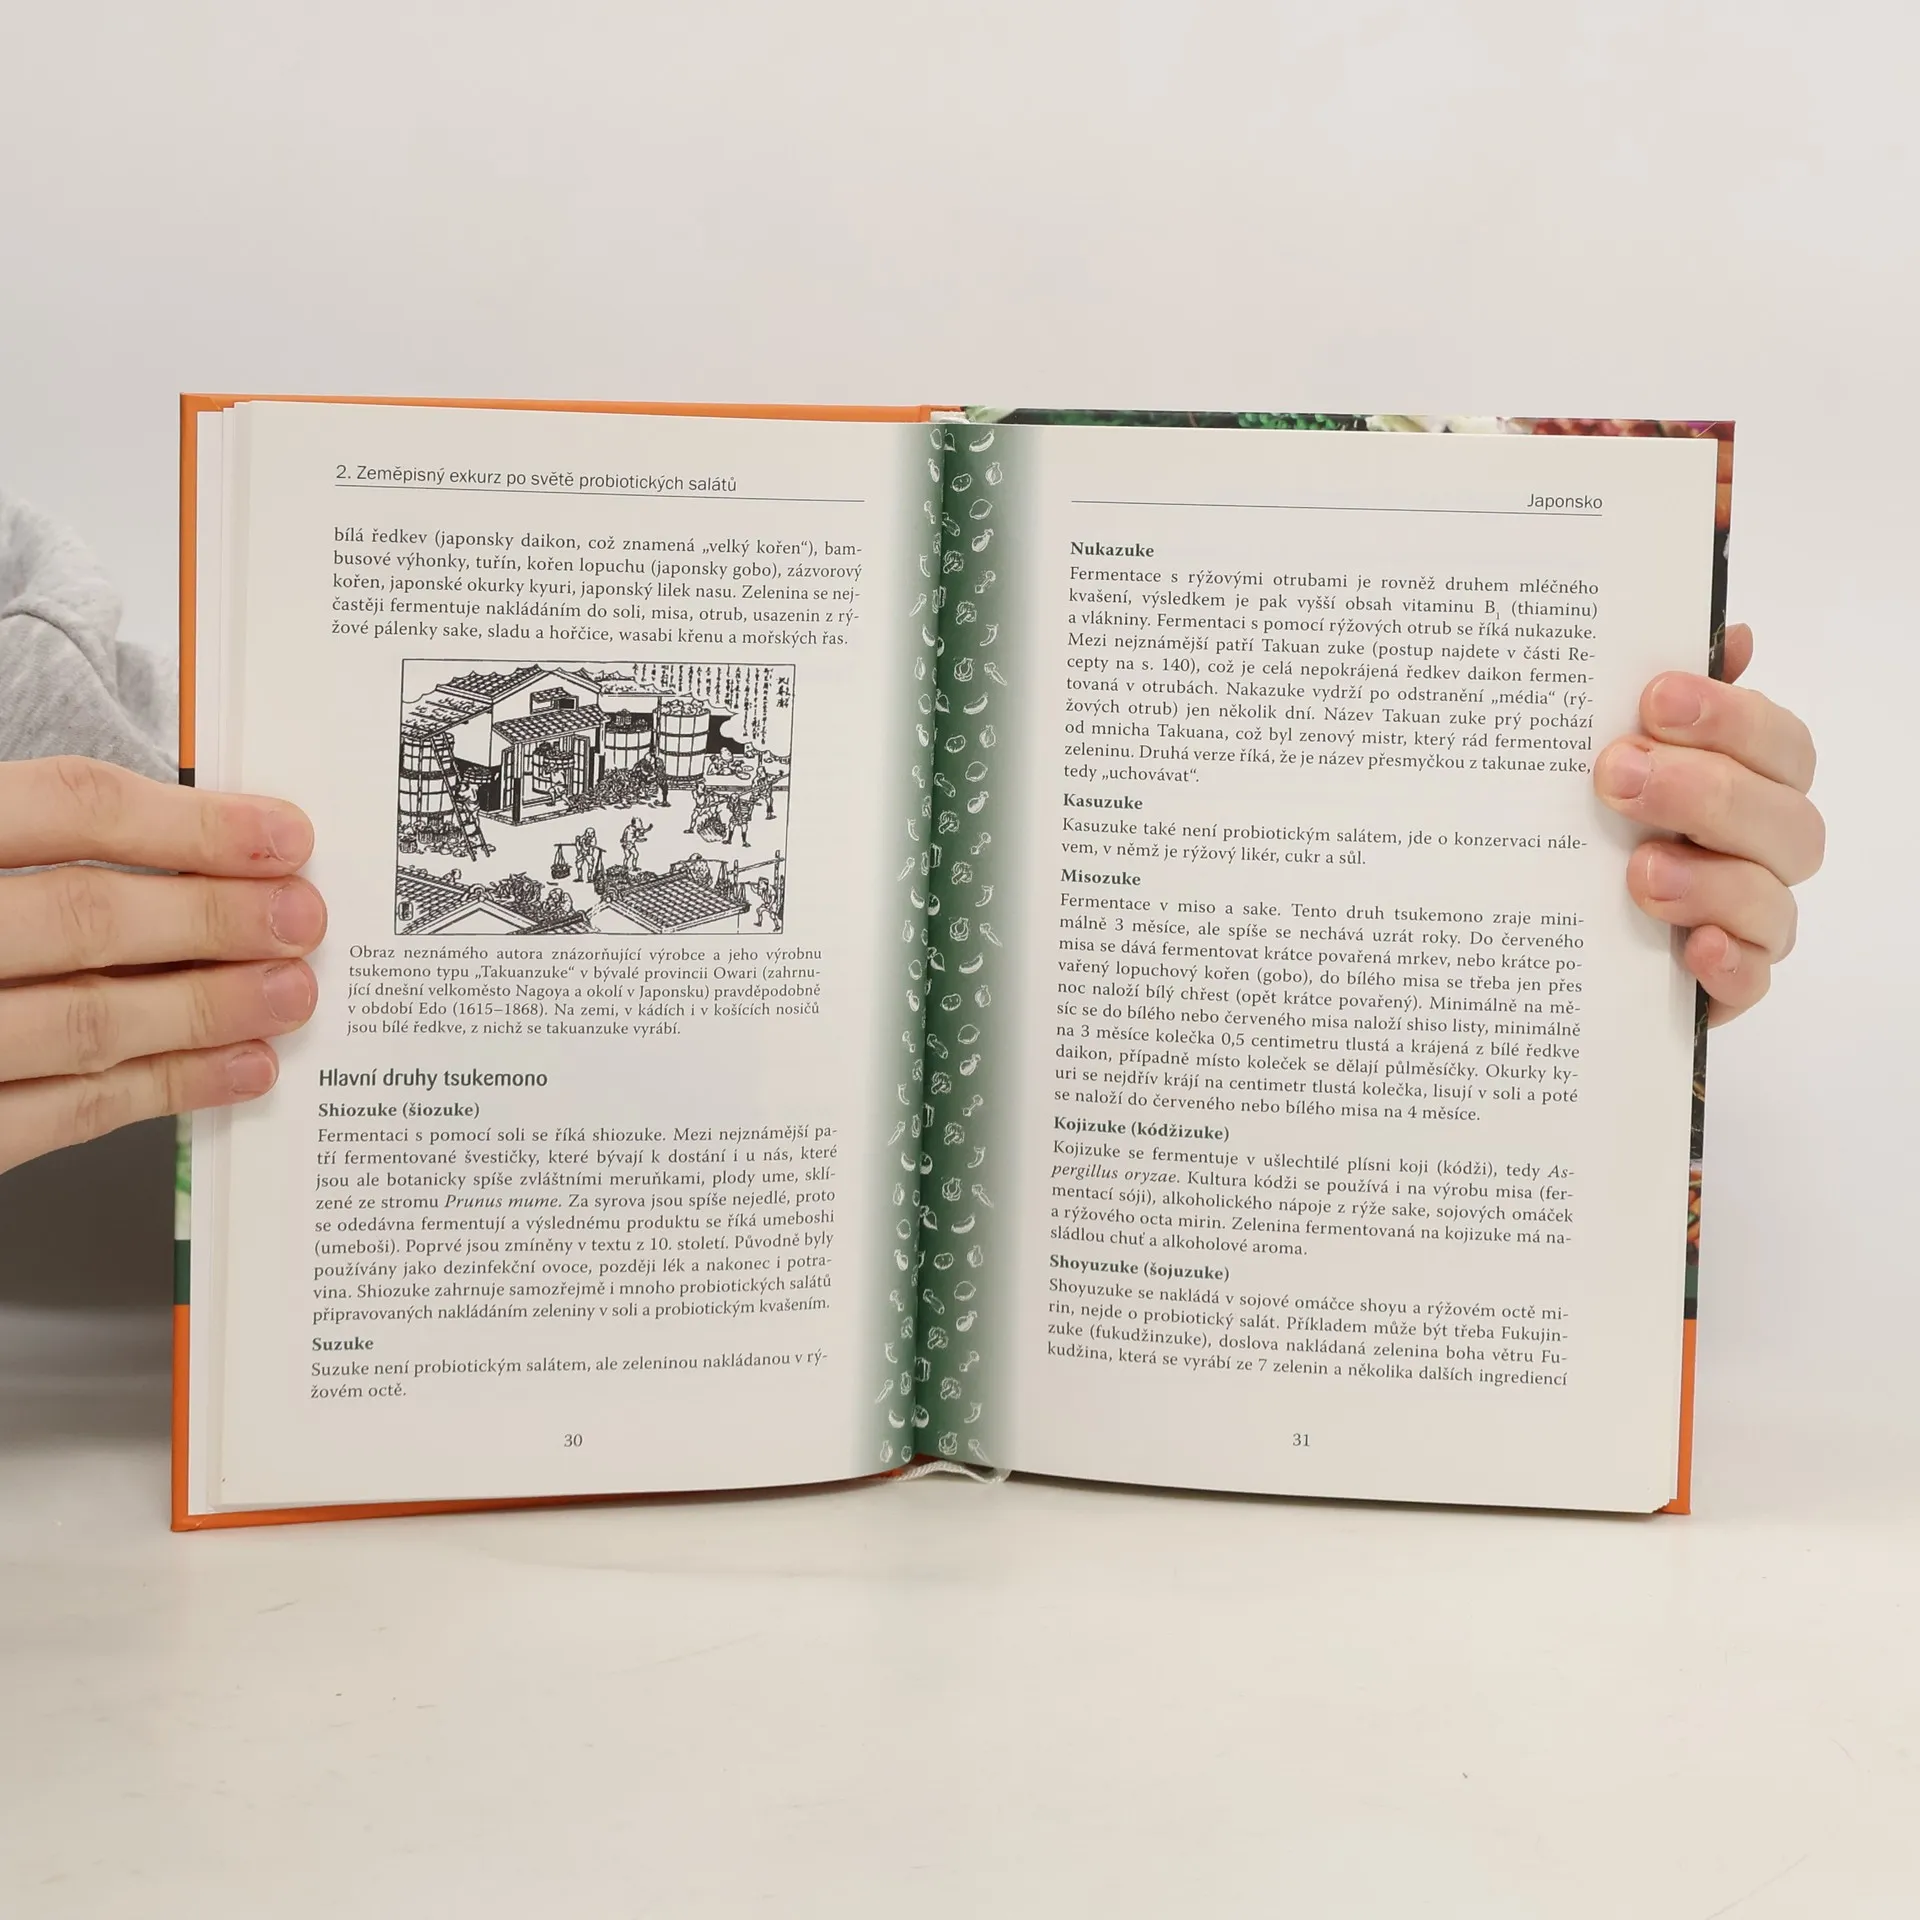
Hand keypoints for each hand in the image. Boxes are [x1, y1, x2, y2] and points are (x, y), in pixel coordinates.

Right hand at [0, 758, 324, 1173]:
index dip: (189, 824)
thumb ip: (28, 837)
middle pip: (86, 918)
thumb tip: (193, 837)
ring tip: (289, 995)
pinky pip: (57, 1113)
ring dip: (205, 1011)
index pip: (64, 808)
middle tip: (302, 921)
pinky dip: (162, 1090)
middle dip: (215, 921)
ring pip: (84, 1023)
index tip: (282, 835)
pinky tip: (235, 1070)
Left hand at [1594, 625, 1821, 1024]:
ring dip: (1711, 881)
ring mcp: (1748, 919)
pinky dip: (1730, 965)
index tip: (1654, 698)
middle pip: (1785, 820)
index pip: (1778, 742)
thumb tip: (1728, 634)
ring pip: (1772, 901)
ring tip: (1640, 870)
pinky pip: (1752, 981)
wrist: (1530, 927)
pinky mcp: (1722, 984)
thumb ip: (1658, 700)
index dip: (1730, 717)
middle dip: (1708, 792)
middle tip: (1619, 776)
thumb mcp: (1598, 751)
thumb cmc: (1588, 820)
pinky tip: (1694, 948)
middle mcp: (1759, 848)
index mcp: (1746, 780)